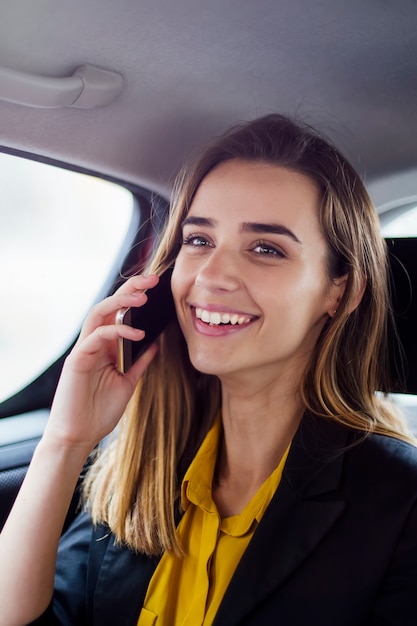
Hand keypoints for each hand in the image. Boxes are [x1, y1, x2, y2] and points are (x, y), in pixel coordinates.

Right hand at [44, 274, 159, 452]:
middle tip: (153, 280)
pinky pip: (96, 336)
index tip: (158, 286)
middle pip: (109, 306)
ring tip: (143, 297)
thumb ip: (139, 362)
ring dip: (121, 302)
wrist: (79, 436)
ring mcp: (84, 349)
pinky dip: (117, 331)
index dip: (135, 296)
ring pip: (98, 313)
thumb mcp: (128, 382)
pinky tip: (137, 333)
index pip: (119, 313)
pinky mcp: (77, 360)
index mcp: (105, 346)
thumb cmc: (99, 411)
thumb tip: (156, 342)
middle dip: (130, 289)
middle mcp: (93, 343)